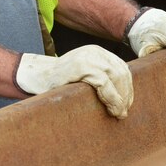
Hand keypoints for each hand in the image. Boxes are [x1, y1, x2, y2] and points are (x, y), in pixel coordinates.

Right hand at [15, 45, 133, 118]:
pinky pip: (104, 83)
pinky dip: (112, 98)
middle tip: (124, 112)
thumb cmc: (59, 82)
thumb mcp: (84, 75)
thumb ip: (100, 78)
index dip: (128, 88)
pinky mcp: (80, 66)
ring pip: (116, 77)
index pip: (122, 68)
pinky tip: (112, 110)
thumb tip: (124, 96)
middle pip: (121, 72)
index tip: (126, 104)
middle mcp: (94, 51)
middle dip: (126, 94)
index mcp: (97, 52)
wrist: (36, 77)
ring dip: (121, 98)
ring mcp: (87, 57)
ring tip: (119, 113)